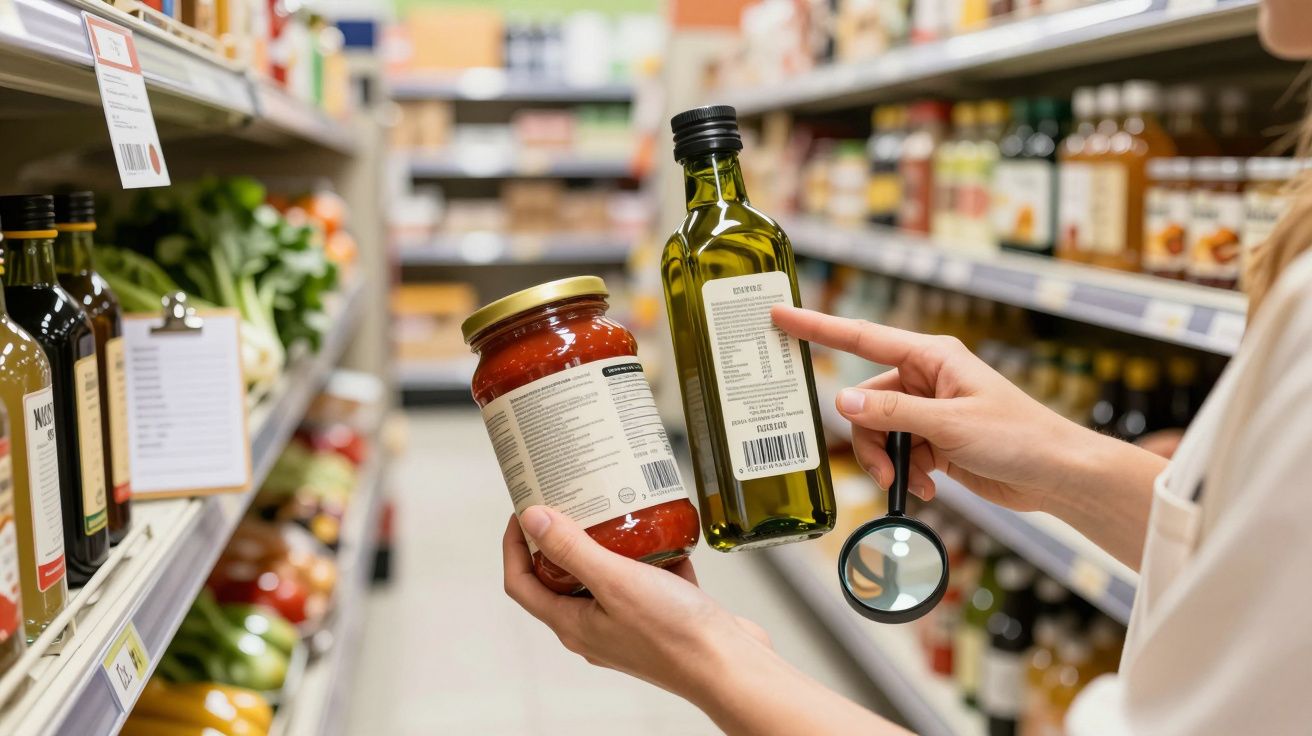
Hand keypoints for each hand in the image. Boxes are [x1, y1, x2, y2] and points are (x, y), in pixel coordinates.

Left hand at [505, 506, 912, 735]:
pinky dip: (652, 557)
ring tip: (617, 508)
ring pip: (607, 576)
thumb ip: (572, 549)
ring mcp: (629, 624)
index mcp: (573, 624)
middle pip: (562, 577)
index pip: (522, 583)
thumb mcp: (614, 580)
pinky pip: (648, 580)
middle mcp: (595, 627)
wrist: (729, 665)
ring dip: (610, 543)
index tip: (522, 511)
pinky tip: (666, 534)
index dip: (514, 546)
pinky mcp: (661, 618)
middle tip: (570, 500)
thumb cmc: (673, 634)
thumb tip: (532, 519)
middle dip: (564, 537)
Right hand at [773, 305, 1086, 512]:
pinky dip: (908, 474)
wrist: (1057, 475)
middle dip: (870, 440)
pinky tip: (930, 490)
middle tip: (886, 472)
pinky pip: (899, 453)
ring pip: (879, 432)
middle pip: (866, 403)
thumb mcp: (951, 424)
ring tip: (911, 485)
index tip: (781, 317)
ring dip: (889, 462)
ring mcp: (929, 410)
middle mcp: (926, 378)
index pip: (861, 338)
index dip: (816, 327)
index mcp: (932, 357)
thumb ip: (893, 413)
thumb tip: (844, 402)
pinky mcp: (935, 439)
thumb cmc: (1020, 436)